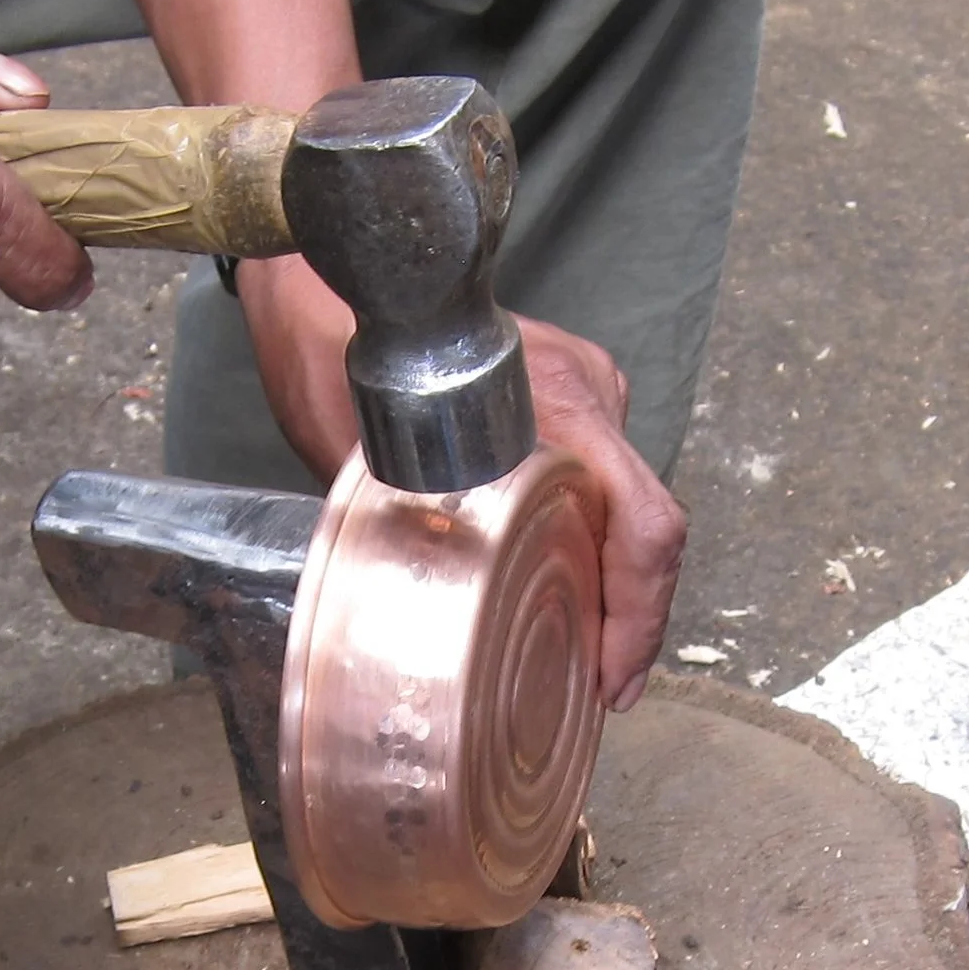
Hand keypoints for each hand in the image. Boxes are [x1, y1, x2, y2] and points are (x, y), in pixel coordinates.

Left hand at [237, 254, 686, 711]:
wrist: (321, 278)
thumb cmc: (332, 352)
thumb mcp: (359, 457)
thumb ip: (409, 528)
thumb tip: (429, 622)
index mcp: (554, 401)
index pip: (643, 521)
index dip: (640, 615)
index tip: (613, 682)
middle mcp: (587, 388)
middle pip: (647, 524)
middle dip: (633, 618)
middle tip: (603, 692)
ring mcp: (586, 383)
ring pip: (627, 504)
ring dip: (614, 582)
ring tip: (585, 658)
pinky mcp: (570, 390)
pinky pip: (601, 478)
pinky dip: (593, 538)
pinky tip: (567, 589)